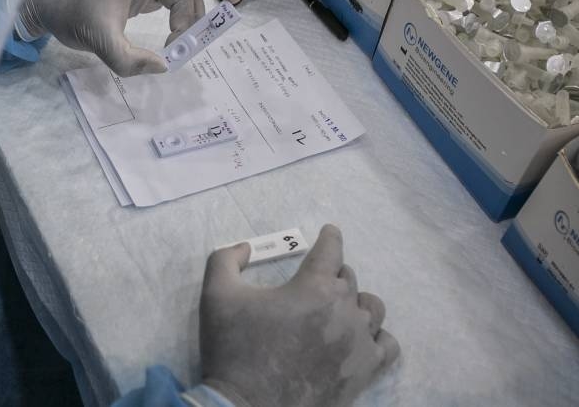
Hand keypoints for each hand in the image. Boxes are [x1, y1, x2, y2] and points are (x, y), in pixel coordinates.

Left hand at [18, 0, 240, 76]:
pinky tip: (163, 41)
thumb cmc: (66, 8)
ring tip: (171, 47)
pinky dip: (168, 21)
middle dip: (191, 18)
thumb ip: (130, 59)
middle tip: (181, 47)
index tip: (235, 1)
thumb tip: (163, 67)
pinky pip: (160, 3)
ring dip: (180, 22)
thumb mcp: (98, 38)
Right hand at [199, 225, 399, 406]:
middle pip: (349, 278)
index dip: (330, 237)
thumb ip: (227, 258)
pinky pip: (388, 345)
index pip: (332, 249)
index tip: (330, 231)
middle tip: (314, 283)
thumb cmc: (233, 347)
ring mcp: (359, 343)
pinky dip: (376, 336)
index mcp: (314, 286)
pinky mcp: (364, 372)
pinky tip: (360, 337)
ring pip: (372, 308)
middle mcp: (344, 309)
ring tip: (338, 308)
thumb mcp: (216, 293)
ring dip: (355, 301)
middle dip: (331, 274)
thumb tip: (245, 247)